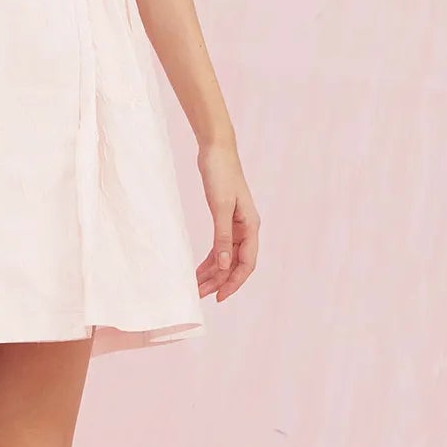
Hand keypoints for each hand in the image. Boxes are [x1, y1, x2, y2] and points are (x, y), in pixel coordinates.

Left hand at [195, 140, 259, 301]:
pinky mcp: (225, 218)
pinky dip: (209, 259)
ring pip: (226, 257)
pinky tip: (198, 269)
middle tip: (199, 295)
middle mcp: (247, 228)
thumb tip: (223, 265)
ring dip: (212, 273)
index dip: (233, 283)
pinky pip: (219, 246)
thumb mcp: (220, 207)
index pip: (246, 264)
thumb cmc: (220, 174)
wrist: (216, 149)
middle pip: (235, 263)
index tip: (219, 298)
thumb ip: (222, 237)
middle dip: (218, 281)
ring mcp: (236, 224)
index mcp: (251, 226)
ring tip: (196, 286)